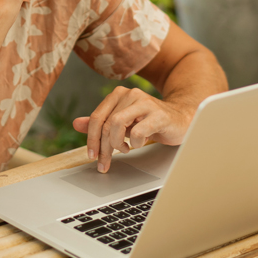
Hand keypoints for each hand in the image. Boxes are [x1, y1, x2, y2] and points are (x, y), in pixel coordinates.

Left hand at [72, 86, 193, 172]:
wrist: (181, 118)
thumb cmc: (149, 121)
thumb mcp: (123, 122)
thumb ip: (101, 123)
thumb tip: (76, 124)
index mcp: (118, 95)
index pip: (96, 117)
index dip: (91, 138)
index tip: (91, 156)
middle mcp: (130, 94)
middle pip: (106, 123)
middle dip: (103, 148)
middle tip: (104, 163)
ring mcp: (144, 102)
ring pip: (117, 124)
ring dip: (117, 144)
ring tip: (125, 149)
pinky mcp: (158, 115)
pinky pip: (137, 132)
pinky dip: (135, 143)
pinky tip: (139, 143)